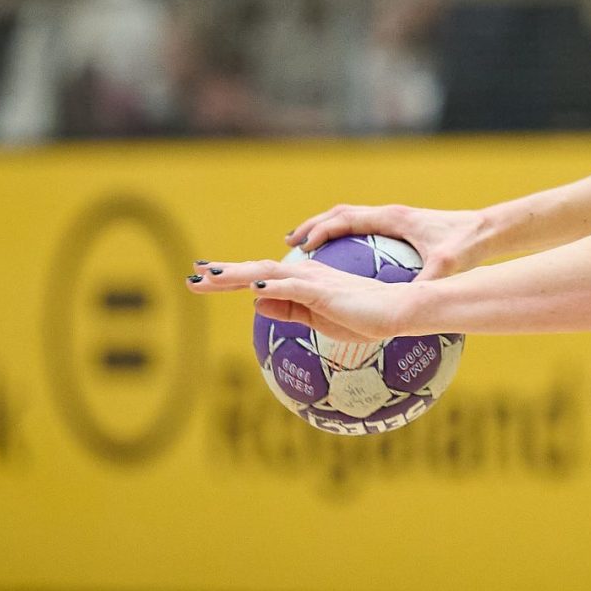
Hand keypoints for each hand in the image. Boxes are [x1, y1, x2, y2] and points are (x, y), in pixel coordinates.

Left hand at [186, 258, 413, 341]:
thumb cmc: (364, 317)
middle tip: (192, 277)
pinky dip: (272, 287)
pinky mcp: (325, 292)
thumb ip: (288, 309)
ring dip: (237, 275)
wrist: (398, 312)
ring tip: (210, 276)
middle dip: (223, 274)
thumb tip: (255, 301)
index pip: (260, 278)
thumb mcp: (317, 319)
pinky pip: (294, 288)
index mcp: (303, 282)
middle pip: (257, 272)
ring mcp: (314, 282)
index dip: (231, 277)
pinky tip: (252, 290)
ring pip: (268, 275)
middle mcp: (305, 276)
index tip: (203, 277)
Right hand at [283, 204, 488, 279]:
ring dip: (328, 227)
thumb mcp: (444, 267)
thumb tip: (407, 308)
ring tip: (306, 247)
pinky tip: (343, 257)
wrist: (489, 229)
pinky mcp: (404, 224)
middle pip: (341, 213)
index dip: (320, 230)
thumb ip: (425, 285)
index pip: (346, 219)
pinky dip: (347, 234)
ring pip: (352, 216)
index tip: (299, 247)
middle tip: (289, 243)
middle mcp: (392, 214)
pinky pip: (366, 225)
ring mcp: (397, 217)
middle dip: (314, 225)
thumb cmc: (466, 245)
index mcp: (394, 219)